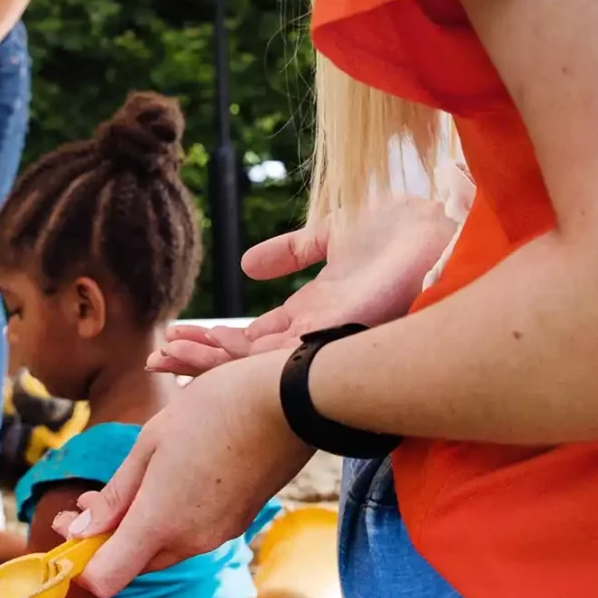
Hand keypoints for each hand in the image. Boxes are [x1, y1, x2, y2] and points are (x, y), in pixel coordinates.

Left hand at [59, 351, 312, 597]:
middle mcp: (190, 540)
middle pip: (132, 562)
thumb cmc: (214, 410)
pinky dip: (169, 518)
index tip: (69, 530)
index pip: (105, 579)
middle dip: (105, 537)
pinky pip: (190, 533)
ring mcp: (218, 534)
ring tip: (123, 485)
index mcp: (160, 522)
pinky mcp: (237, 522)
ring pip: (162, 547)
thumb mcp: (151, 443)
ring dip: (137, 525)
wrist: (289, 401)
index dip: (80, 564)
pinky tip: (166, 481)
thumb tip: (82, 527)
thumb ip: (116, 494)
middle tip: (82, 501)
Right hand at [147, 201, 461, 376]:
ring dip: (205, 362)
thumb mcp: (334, 234)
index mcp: (317, 317)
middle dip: (200, 361)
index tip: (177, 340)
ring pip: (252, 367)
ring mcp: (323, 342)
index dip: (216, 343)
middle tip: (155, 361)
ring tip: (163, 359)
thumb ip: (293, 250)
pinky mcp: (329, 340)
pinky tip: (198, 353)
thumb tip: (247, 264)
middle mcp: (317, 338)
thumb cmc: (403, 232)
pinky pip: (272, 360)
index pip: (256, 341)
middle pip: (247, 361)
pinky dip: (230, 359)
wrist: (441, 229)